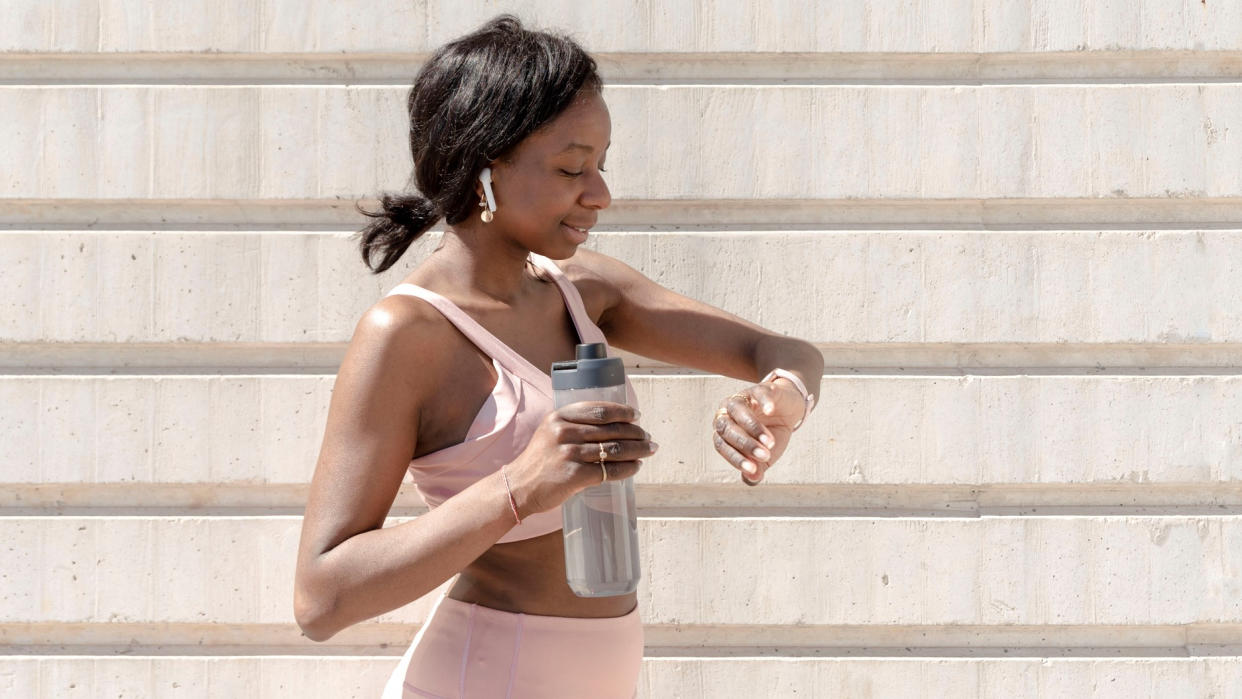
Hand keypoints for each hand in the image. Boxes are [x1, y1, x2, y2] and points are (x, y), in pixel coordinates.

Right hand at [506, 401, 656, 516]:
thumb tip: (614, 427)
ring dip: (637, 450)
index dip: (622, 412)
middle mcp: (564, 432)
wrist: (519, 487)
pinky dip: (627, 469)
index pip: (599, 410)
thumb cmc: (539, 461)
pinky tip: (635, 467)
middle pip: (611, 429)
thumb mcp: (550, 433)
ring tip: (648, 451)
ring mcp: (569, 454)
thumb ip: (575, 426)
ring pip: (613, 449)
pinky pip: (609, 470)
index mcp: (559, 417)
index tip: (636, 416)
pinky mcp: (574, 475)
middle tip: (647, 437)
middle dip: (635, 433)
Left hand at [711, 380, 805, 484]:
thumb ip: (756, 469)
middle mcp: (727, 413)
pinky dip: (763, 402)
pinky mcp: (759, 389)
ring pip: (738, 410)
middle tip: (764, 455)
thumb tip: (751, 479)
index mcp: (724, 431)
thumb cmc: (771, 435)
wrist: (788, 412)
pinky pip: (758, 394)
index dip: (736, 458)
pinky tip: (770, 411)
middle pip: (727, 428)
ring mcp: (742, 398)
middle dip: (745, 444)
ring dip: (753, 427)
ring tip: (770, 443)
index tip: (753, 468)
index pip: (722, 445)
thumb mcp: (765, 457)